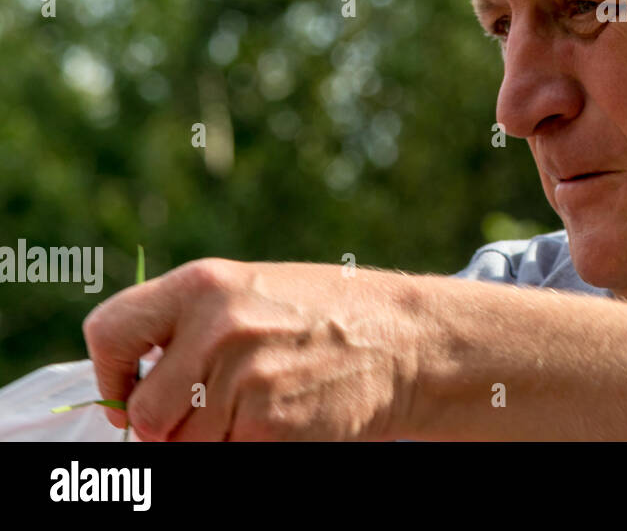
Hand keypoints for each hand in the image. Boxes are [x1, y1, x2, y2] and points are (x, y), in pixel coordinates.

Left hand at [82, 258, 431, 440]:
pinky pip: (223, 457)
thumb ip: (190, 322)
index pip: (107, 331)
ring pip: (182, 445)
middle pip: (144, 412)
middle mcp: (216, 326)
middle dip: (170, 424)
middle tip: (211, 408)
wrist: (405, 340)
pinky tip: (281, 418)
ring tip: (259, 405)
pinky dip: (245, 448)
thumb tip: (129, 382)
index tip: (135, 388)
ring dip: (211, 439)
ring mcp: (242, 377)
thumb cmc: (325, 317)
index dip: (113, 374)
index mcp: (204, 283)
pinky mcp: (267, 425)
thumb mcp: (253, 290)